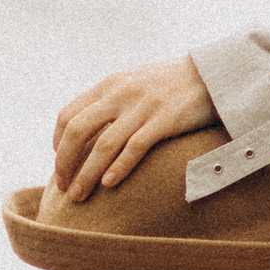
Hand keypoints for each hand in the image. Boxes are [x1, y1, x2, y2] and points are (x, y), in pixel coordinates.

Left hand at [52, 57, 223, 198]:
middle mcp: (120, 93)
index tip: (60, 161)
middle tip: (62, 186)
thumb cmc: (170, 84)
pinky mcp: (165, 120)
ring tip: (78, 196)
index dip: (58, 142)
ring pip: (103, 145)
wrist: (211, 73)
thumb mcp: (134, 82)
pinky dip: (119, 167)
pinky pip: (135, 147)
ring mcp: (143, 106)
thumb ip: (111, 100)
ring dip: (86, 174)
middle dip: (64, 162)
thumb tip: (88, 130)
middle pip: (77, 130)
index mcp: (109, 84)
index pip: (68, 114)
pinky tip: (109, 184)